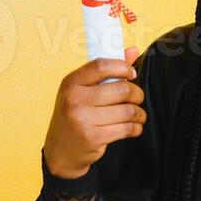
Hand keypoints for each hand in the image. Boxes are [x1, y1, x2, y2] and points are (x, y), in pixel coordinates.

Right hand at [43, 45, 146, 178]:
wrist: (61, 150)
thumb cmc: (76, 115)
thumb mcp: (83, 90)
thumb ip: (108, 71)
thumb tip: (133, 50)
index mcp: (71, 83)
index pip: (101, 66)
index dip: (122, 67)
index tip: (131, 74)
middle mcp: (74, 99)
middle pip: (122, 89)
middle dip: (137, 94)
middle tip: (137, 98)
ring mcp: (82, 120)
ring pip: (128, 110)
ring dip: (139, 113)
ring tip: (137, 115)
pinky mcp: (93, 138)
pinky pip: (127, 128)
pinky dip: (136, 128)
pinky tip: (133, 127)